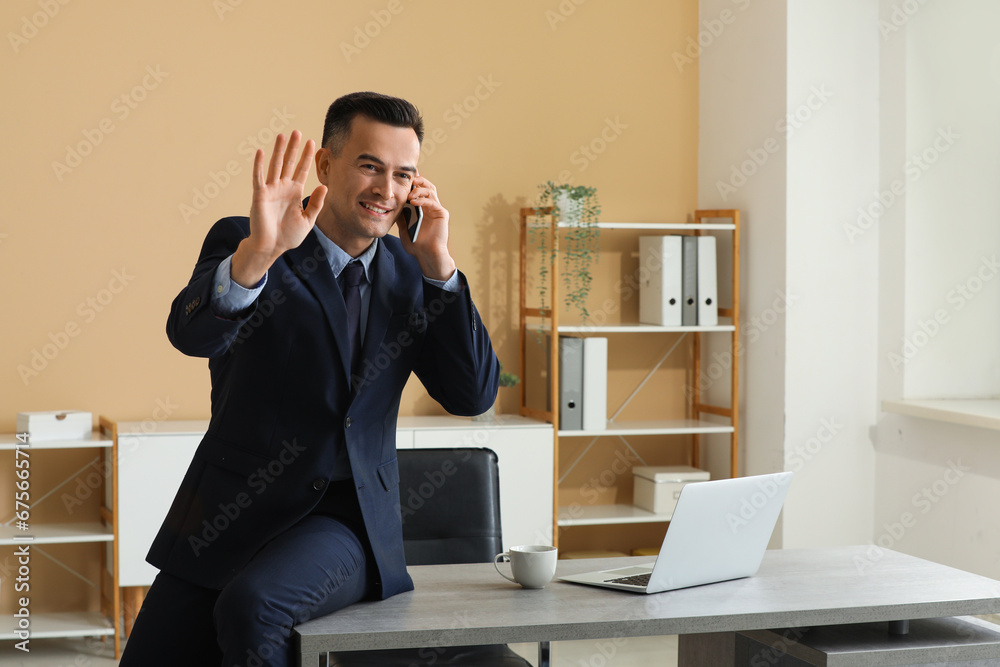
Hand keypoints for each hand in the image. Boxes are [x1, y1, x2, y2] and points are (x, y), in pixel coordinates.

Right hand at [231, 131, 327, 287]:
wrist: (272, 247)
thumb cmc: (288, 235)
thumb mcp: (308, 220)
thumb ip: (316, 203)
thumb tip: (324, 186)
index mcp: (294, 192)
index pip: (302, 170)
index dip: (307, 157)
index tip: (312, 142)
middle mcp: (283, 188)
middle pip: (289, 163)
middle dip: (293, 148)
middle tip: (297, 132)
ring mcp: (271, 190)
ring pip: (275, 166)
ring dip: (278, 151)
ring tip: (282, 135)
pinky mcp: (260, 196)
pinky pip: (259, 178)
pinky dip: (259, 165)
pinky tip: (261, 152)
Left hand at [396, 175, 455, 280]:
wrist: (427, 255)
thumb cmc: (416, 245)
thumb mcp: (403, 228)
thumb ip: (400, 217)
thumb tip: (392, 206)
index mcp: (422, 209)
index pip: (418, 190)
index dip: (412, 183)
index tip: (402, 177)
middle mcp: (430, 207)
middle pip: (426, 186)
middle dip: (417, 180)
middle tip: (408, 180)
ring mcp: (436, 209)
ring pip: (430, 190)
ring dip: (419, 189)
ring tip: (409, 194)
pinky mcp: (442, 213)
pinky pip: (432, 202)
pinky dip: (422, 199)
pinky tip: (413, 202)